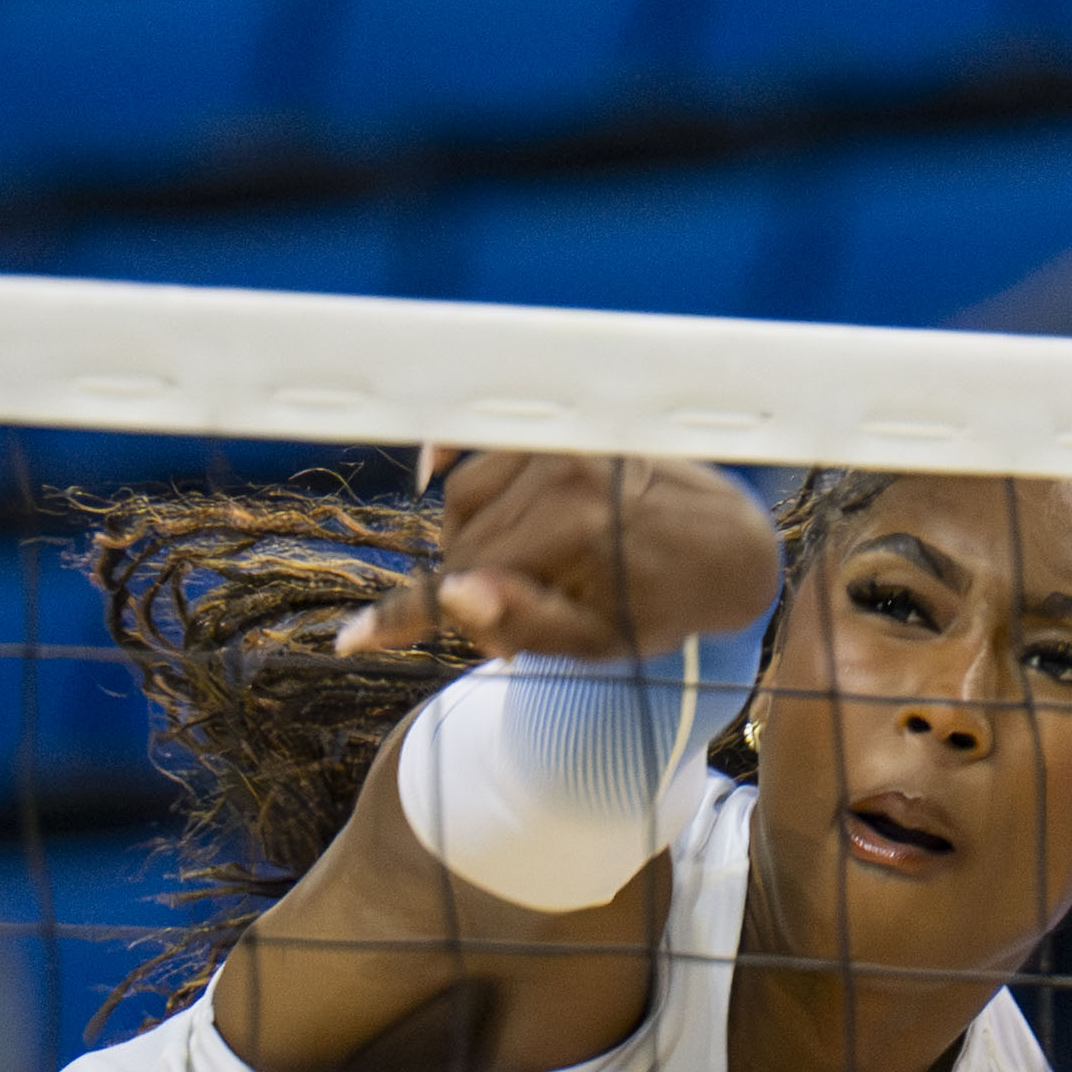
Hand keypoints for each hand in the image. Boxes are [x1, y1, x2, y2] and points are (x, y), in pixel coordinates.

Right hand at [332, 455, 776, 666]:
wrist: (722, 548)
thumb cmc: (661, 606)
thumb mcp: (599, 642)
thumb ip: (524, 624)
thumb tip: (453, 596)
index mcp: (572, 531)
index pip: (463, 578)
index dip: (402, 615)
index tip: (350, 639)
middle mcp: (562, 474)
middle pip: (459, 541)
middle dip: (466, 587)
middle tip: (508, 620)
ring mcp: (561, 444)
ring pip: (463, 497)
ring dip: (470, 538)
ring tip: (517, 572)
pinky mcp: (559, 430)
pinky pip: (476, 444)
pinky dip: (453, 465)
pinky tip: (434, 472)